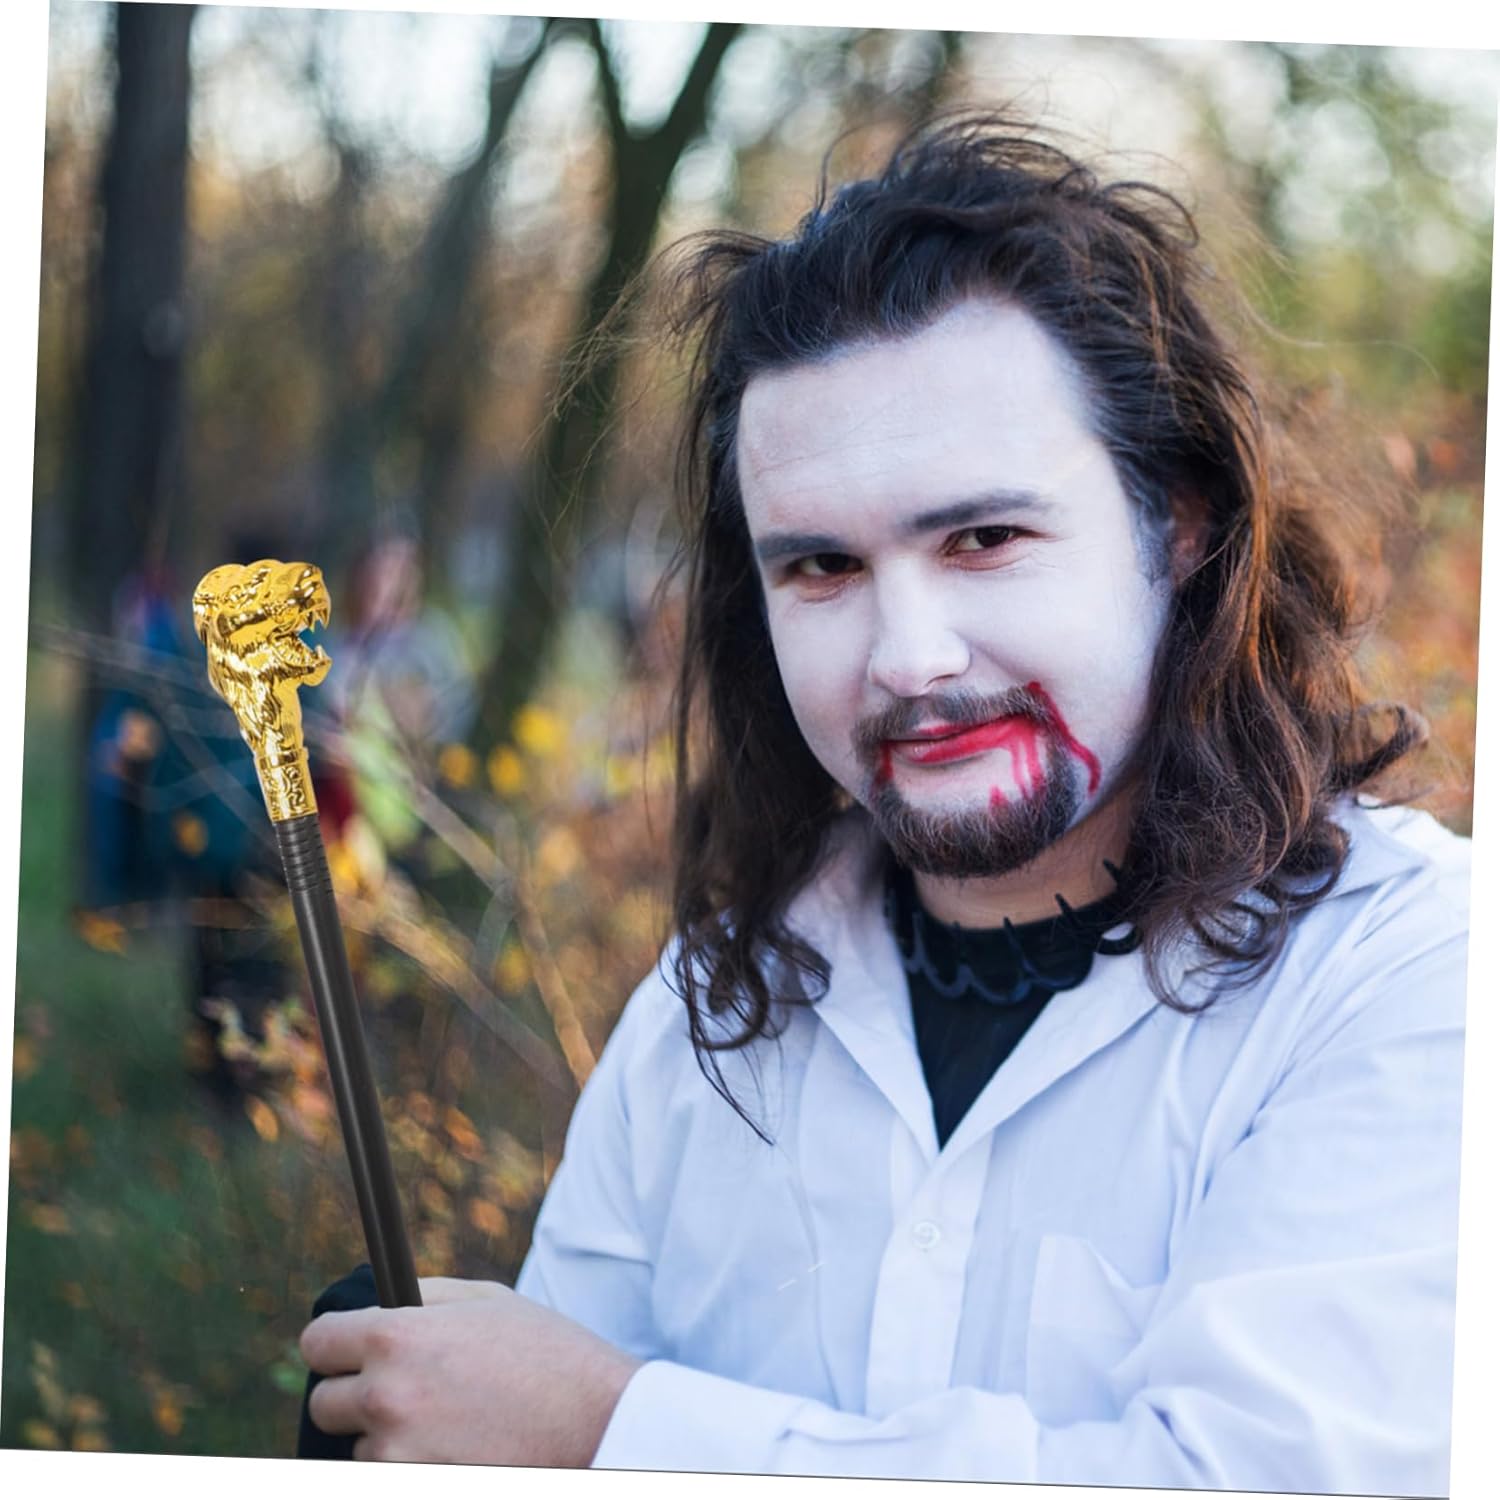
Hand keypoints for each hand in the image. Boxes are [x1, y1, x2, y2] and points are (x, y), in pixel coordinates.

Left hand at [299, 1276, 642, 1465]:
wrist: (592, 1419)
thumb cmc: (545, 1353)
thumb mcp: (485, 1299)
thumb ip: (423, 1297)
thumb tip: (381, 1301)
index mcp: (396, 1337)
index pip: (316, 1342)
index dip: (334, 1344)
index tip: (347, 1350)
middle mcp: (385, 1397)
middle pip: (325, 1403)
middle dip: (355, 1394)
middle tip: (401, 1388)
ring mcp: (397, 1453)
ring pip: (359, 1447)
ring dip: (387, 1437)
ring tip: (445, 1419)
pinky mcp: (417, 1486)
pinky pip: (389, 1475)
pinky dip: (411, 1464)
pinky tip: (454, 1445)